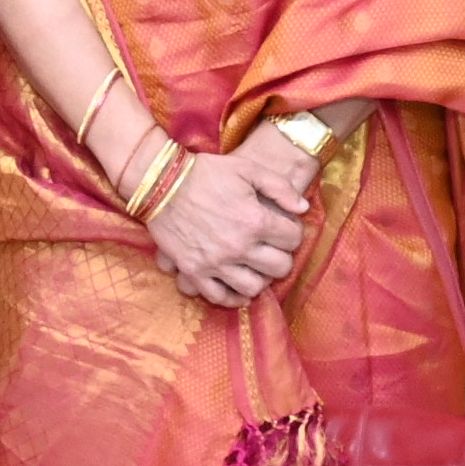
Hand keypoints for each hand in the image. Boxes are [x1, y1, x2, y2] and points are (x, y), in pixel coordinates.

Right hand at [148, 136, 312, 310]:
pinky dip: (233, 296)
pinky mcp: (194, 271)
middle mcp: (239, 246)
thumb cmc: (206, 172)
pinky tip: (238, 287)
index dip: (293, 231)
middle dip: (283, 257)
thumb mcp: (248, 168)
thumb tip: (303, 208)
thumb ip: (280, 187)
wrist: (161, 182)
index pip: (293, 238)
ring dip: (260, 278)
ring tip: (256, 266)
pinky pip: (220, 297)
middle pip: (280, 267)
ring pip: (254, 287)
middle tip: (274, 249)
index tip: (284, 227)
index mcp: (255, 220)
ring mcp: (215, 263)